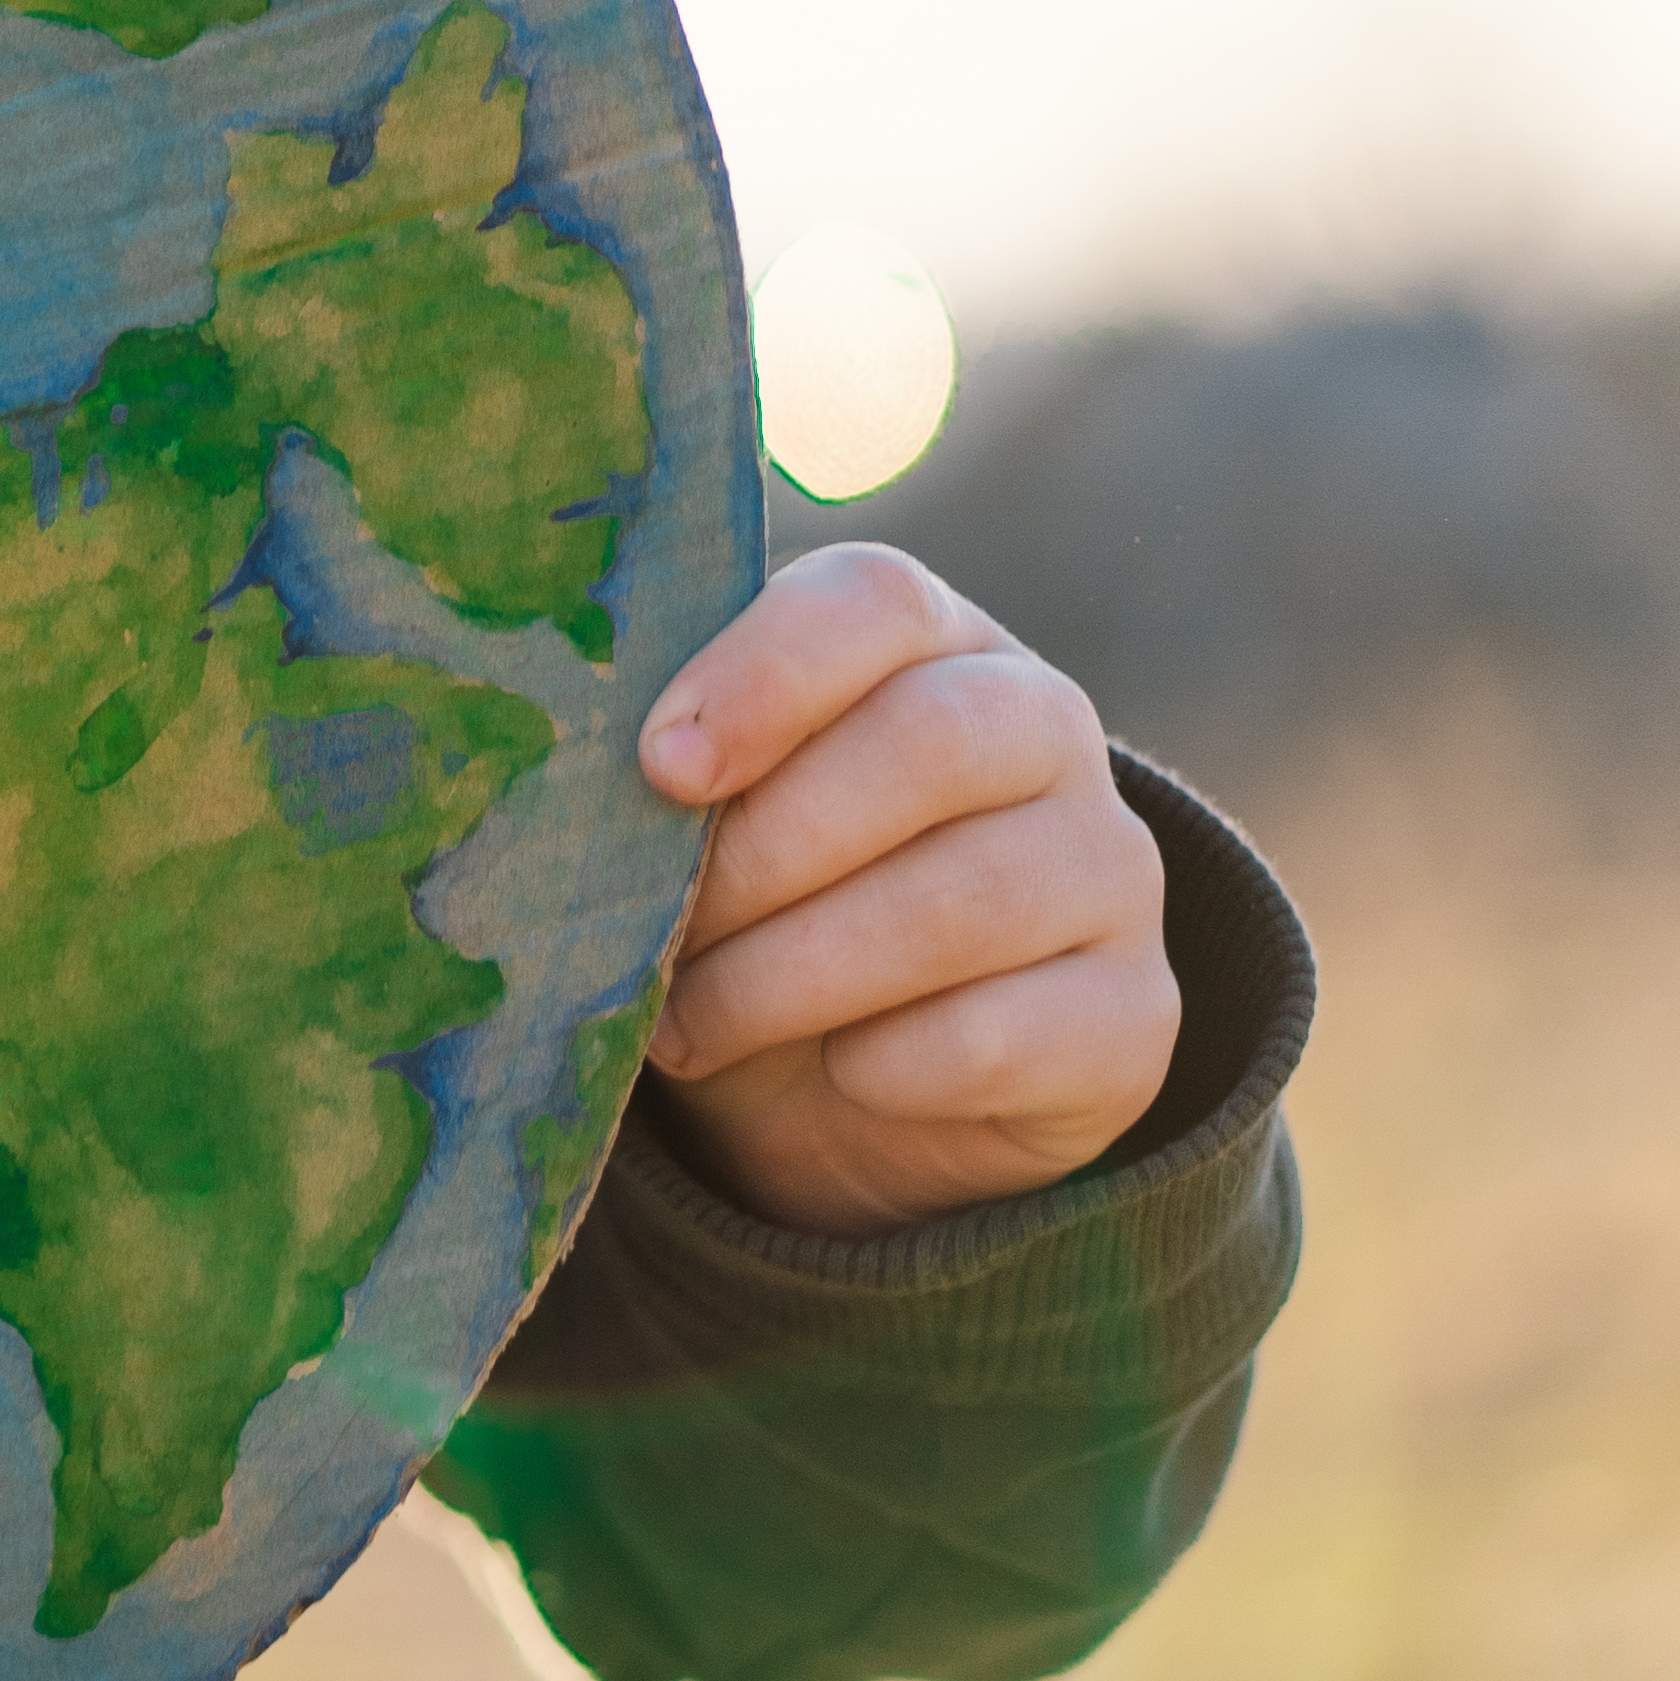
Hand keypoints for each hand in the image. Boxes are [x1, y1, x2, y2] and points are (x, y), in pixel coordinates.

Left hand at [632, 544, 1177, 1236]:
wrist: (860, 1080)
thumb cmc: (753, 904)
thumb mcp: (701, 823)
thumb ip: (662, 770)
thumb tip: (544, 773)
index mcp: (925, 643)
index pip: (874, 600)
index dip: (763, 675)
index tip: (658, 768)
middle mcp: (1042, 730)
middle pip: (931, 741)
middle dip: (766, 850)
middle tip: (659, 931)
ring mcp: (1109, 871)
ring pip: (966, 897)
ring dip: (796, 974)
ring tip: (688, 1024)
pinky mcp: (1135, 1018)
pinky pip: (1011, 1033)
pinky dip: (888, 1065)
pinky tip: (830, 1072)